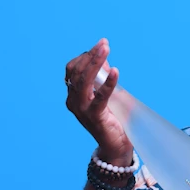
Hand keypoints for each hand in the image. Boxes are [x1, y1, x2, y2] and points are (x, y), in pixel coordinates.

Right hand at [65, 38, 132, 165]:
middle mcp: (73, 101)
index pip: (72, 70)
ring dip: (95, 62)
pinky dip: (108, 83)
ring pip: (84, 81)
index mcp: (73, 95)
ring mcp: (82, 110)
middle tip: (104, 43)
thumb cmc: (113, 120)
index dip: (85, 57)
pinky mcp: (94, 117)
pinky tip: (115, 71)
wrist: (116, 147)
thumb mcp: (106, 95)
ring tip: (106, 49)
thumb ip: (103, 80)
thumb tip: (106, 61)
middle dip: (91, 55)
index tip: (100, 47)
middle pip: (77, 72)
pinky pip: (100, 97)